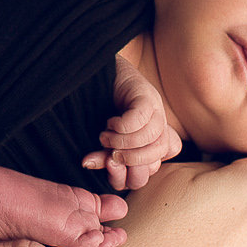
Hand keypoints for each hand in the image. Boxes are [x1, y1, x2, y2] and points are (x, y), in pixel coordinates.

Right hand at [84, 54, 183, 187]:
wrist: (100, 72)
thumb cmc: (100, 109)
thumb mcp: (103, 140)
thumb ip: (102, 156)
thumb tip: (88, 164)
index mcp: (150, 144)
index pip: (150, 171)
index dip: (128, 174)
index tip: (107, 164)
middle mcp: (158, 129)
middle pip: (156, 159)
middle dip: (131, 164)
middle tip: (109, 156)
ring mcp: (156, 111)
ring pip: (153, 139)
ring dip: (124, 144)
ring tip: (104, 137)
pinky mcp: (147, 96)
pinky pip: (142, 118)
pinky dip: (124, 126)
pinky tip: (110, 123)